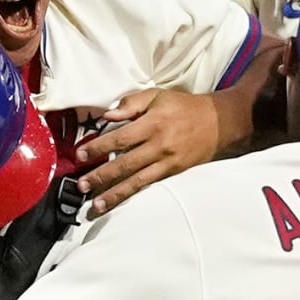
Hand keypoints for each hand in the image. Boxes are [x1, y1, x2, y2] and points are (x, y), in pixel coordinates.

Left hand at [75, 89, 220, 213]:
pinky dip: (133, 195)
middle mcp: (159, 145)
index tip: (80, 155)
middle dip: (101, 176)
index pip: (119, 138)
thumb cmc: (184, 107)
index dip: (98, 148)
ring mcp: (167, 162)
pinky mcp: (173, 173)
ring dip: (114, 194)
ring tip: (96, 204)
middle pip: (125, 163)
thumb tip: (108, 115)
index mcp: (153, 123)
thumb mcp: (158, 95)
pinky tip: (119, 203)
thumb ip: (131, 103)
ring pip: (137, 181)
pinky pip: (149, 185)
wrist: (218, 122)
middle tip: (81, 185)